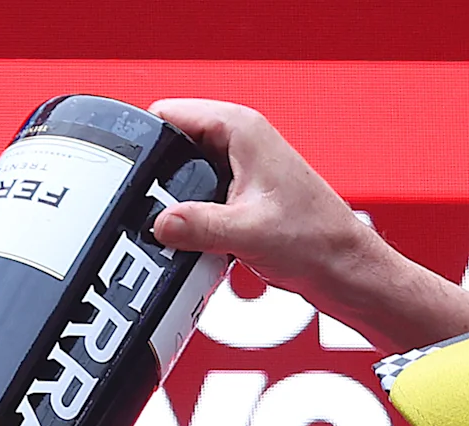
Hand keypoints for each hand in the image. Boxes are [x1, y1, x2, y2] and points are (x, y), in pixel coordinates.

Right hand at [145, 101, 468, 349]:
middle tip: (138, 212)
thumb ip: (196, 226)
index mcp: (241, 129)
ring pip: (181, 175)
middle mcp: (239, 141)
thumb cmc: (314, 241)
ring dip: (170, 201)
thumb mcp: (245, 233)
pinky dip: (186, 217)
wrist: (342, 268)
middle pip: (171, 146)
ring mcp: (238, 168)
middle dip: (154, 177)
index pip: (169, 114)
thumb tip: (156, 223)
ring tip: (160, 230)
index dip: (144, 140)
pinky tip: (183, 242)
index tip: (125, 174)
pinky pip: (196, 198)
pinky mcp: (239, 195)